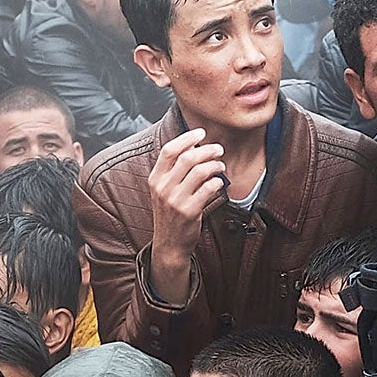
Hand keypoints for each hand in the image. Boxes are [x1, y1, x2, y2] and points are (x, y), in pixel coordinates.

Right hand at [146, 127, 223, 303]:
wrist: (169, 243)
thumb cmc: (171, 214)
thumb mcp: (164, 191)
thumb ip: (174, 171)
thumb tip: (195, 148)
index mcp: (155, 179)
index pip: (169, 150)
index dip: (187, 138)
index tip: (201, 133)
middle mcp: (163, 188)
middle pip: (187, 158)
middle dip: (207, 150)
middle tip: (218, 149)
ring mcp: (175, 200)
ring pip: (199, 171)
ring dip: (214, 165)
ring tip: (221, 166)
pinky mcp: (188, 211)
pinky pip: (208, 189)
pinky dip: (217, 182)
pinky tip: (220, 183)